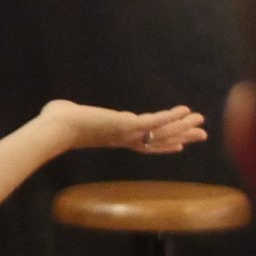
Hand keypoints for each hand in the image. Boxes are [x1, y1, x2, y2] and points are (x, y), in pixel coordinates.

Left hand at [39, 100, 207, 153]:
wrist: (53, 129)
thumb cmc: (54, 124)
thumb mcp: (68, 117)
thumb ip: (70, 113)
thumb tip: (57, 108)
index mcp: (114, 138)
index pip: (144, 144)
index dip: (162, 145)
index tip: (178, 146)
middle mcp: (124, 139)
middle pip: (159, 141)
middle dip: (181, 137)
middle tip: (202, 135)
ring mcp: (126, 133)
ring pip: (162, 132)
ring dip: (183, 126)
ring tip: (201, 121)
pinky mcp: (125, 124)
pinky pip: (154, 122)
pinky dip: (170, 117)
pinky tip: (185, 111)